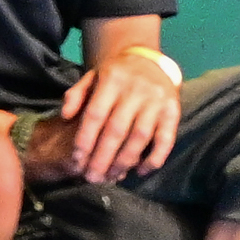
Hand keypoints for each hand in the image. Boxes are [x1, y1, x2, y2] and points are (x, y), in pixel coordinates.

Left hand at [50, 49, 183, 185]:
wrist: (150, 61)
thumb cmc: (116, 76)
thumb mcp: (92, 77)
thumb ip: (76, 95)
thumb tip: (65, 116)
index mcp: (113, 80)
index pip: (96, 114)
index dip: (86, 139)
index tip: (77, 160)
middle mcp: (136, 90)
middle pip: (117, 129)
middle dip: (102, 157)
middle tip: (92, 178)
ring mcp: (157, 101)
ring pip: (140, 137)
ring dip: (125, 161)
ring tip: (111, 177)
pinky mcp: (173, 111)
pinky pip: (166, 139)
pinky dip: (155, 158)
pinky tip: (141, 171)